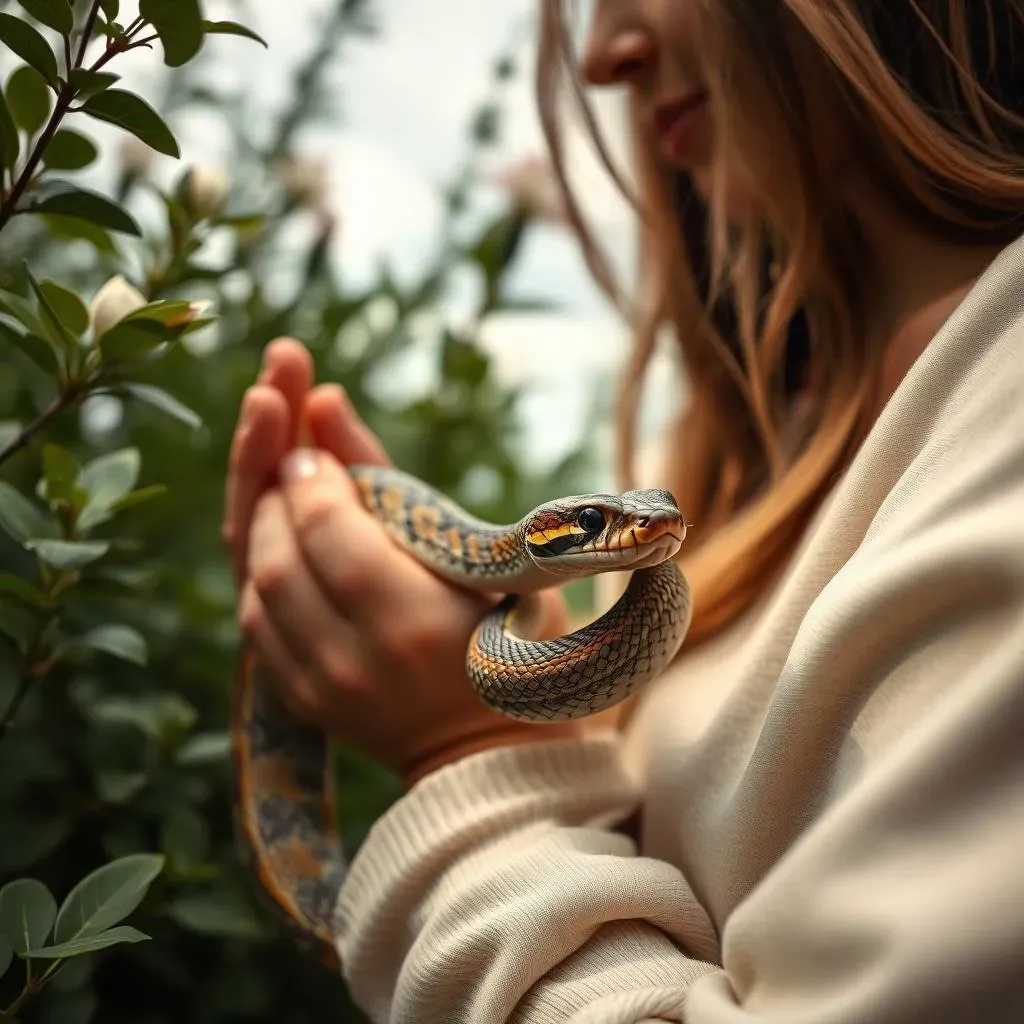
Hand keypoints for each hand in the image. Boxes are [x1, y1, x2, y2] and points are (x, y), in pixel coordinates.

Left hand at [223, 339, 581, 785]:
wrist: (499, 753)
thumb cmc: (519, 642)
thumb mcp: (482, 558)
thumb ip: (395, 483)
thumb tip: (324, 402)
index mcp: (416, 625)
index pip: (330, 534)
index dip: (312, 474)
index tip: (314, 432)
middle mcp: (355, 664)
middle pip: (275, 559)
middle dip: (266, 476)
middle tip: (278, 415)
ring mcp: (321, 691)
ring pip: (252, 589)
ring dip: (257, 515)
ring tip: (280, 461)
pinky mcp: (302, 701)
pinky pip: (254, 621)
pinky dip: (258, 561)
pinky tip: (276, 518)